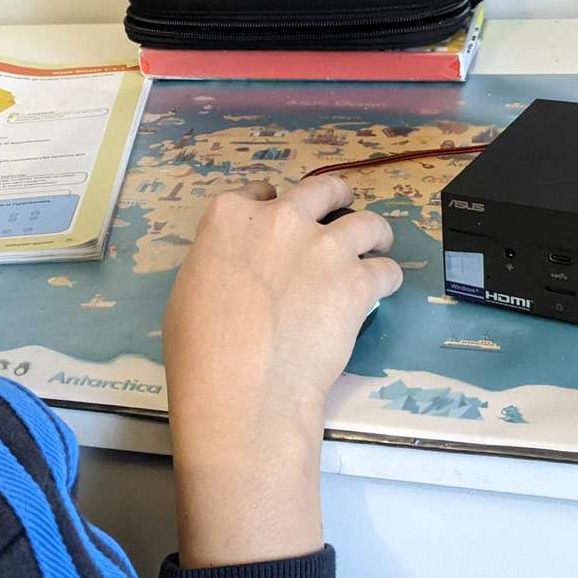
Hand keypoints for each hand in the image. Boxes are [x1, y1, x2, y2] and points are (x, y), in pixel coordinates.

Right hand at [163, 175, 401, 567]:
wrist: (242, 387)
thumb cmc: (200, 351)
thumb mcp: (190, 290)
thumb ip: (220, 262)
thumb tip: (238, 270)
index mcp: (230, 217)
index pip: (262, 192)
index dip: (277, 204)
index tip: (287, 218)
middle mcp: (280, 219)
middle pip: (323, 190)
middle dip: (338, 197)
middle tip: (345, 211)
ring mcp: (323, 247)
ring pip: (367, 223)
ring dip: (374, 234)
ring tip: (377, 248)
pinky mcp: (356, 281)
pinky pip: (386, 269)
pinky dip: (386, 279)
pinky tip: (381, 291)